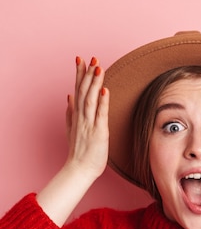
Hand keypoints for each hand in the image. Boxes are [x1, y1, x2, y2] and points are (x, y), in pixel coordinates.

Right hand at [66, 56, 109, 181]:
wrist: (79, 171)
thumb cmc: (79, 151)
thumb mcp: (72, 128)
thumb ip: (70, 112)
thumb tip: (69, 96)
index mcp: (76, 115)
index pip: (77, 90)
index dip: (79, 74)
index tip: (80, 59)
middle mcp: (81, 117)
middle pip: (83, 91)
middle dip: (87, 73)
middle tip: (91, 57)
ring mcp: (89, 124)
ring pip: (90, 99)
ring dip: (94, 83)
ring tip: (98, 67)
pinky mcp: (98, 132)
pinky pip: (100, 115)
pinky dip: (102, 102)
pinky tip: (105, 90)